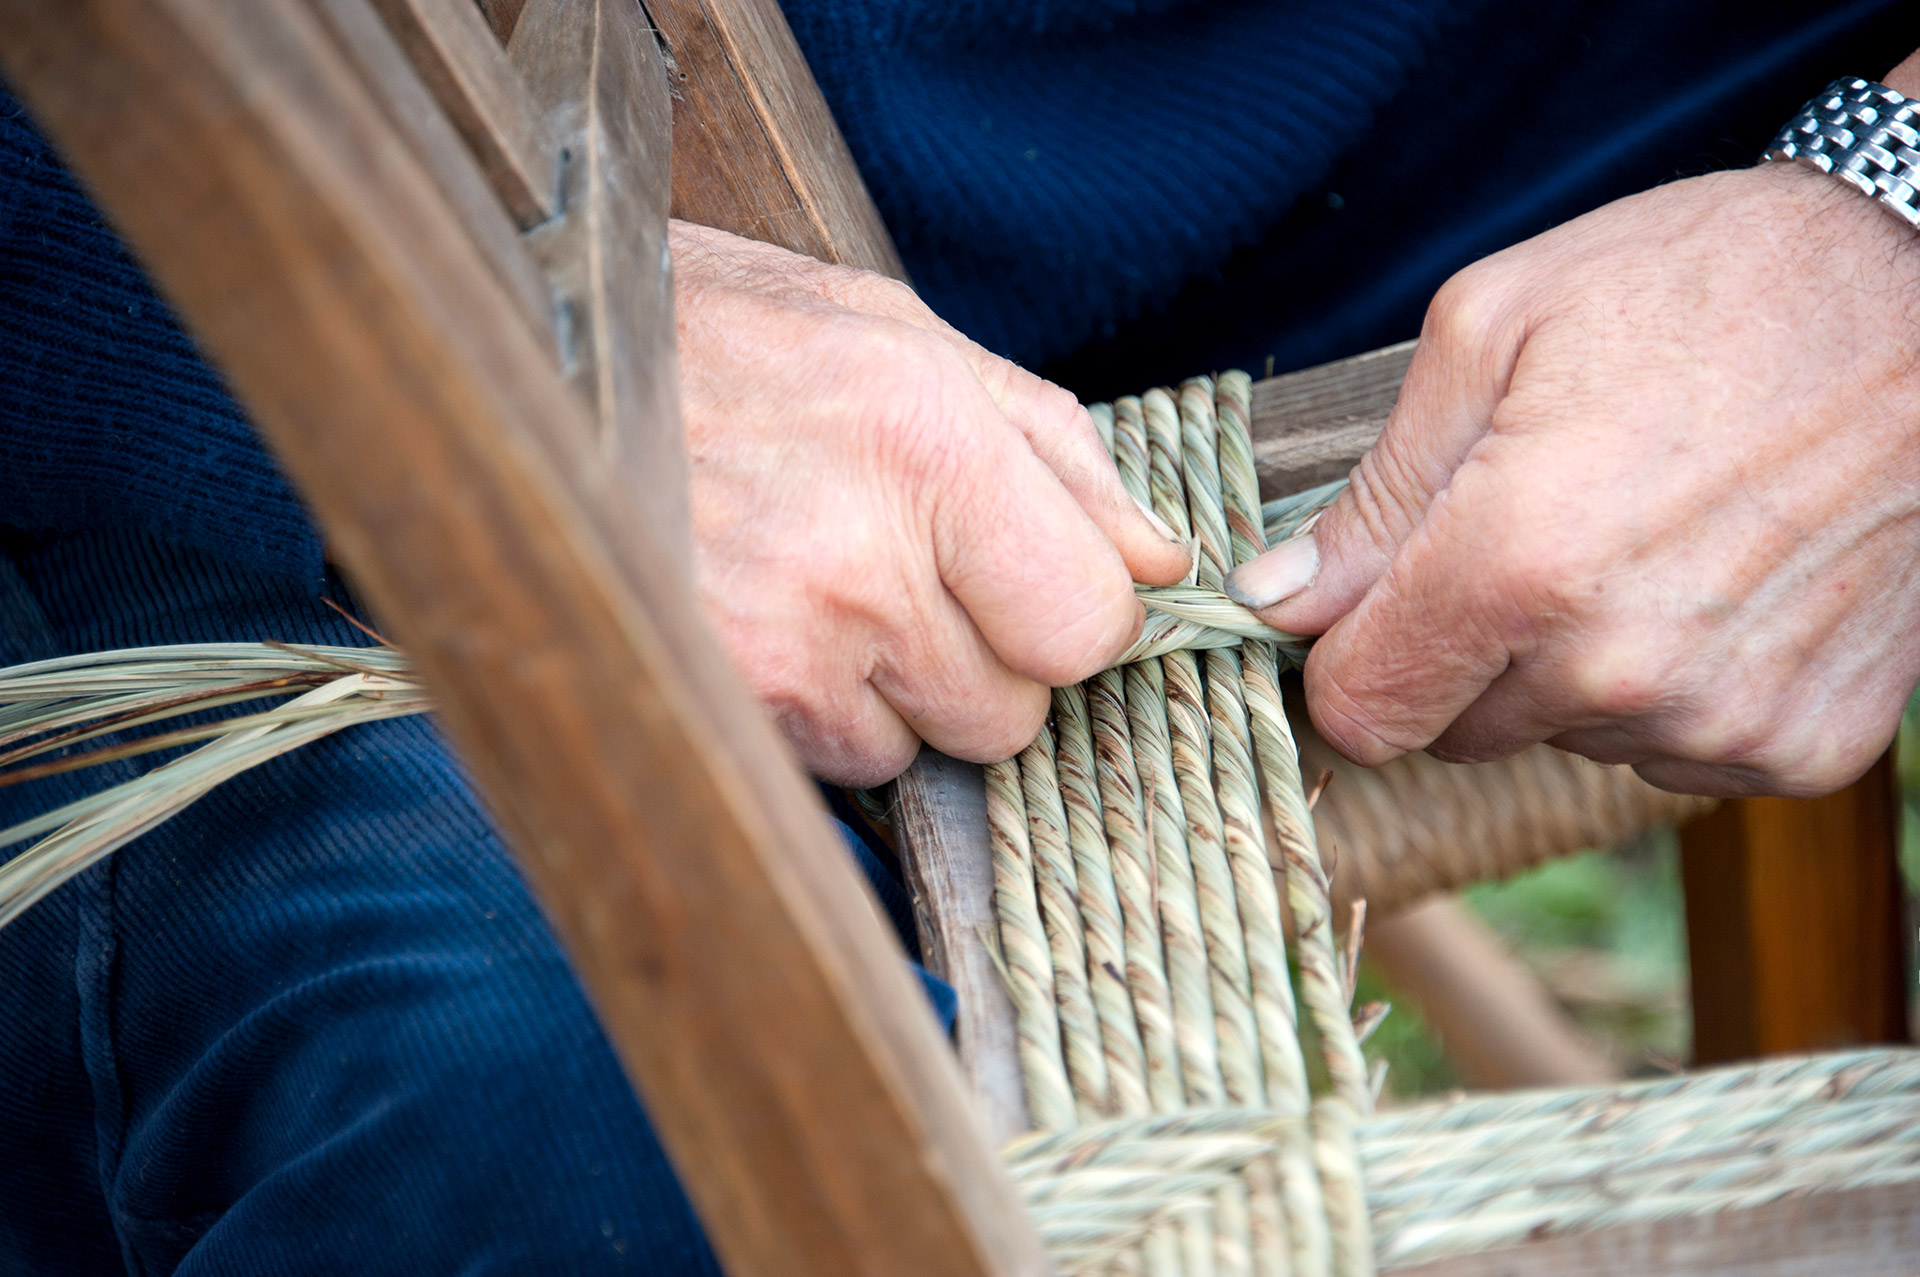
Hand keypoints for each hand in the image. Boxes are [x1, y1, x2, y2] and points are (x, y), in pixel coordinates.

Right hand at [673, 221, 1188, 784]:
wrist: (516, 364)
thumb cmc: (715, 334)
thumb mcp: (895, 332)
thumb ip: (1050, 448)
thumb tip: (1159, 559)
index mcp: (927, 440)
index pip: (1088, 622)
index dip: (1074, 615)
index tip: (1034, 587)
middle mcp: (861, 558)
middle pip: (1013, 712)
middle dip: (983, 664)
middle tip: (907, 579)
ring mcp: (779, 648)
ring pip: (918, 750)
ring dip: (892, 696)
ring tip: (815, 588)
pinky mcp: (711, 708)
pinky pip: (828, 768)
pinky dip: (815, 717)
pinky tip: (764, 624)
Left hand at [1227, 161, 1919, 797]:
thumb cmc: (1707, 286)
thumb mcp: (1492, 331)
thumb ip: (1374, 495)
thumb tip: (1276, 599)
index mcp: (1516, 566)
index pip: (1362, 711)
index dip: (1347, 661)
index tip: (1367, 610)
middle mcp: (1616, 669)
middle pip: (1457, 731)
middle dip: (1462, 649)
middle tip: (1529, 533)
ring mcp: (1720, 719)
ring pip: (1568, 739)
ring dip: (1573, 666)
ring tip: (1641, 537)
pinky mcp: (1804, 746)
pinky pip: (1675, 755)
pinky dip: (1673, 689)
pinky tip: (1712, 583)